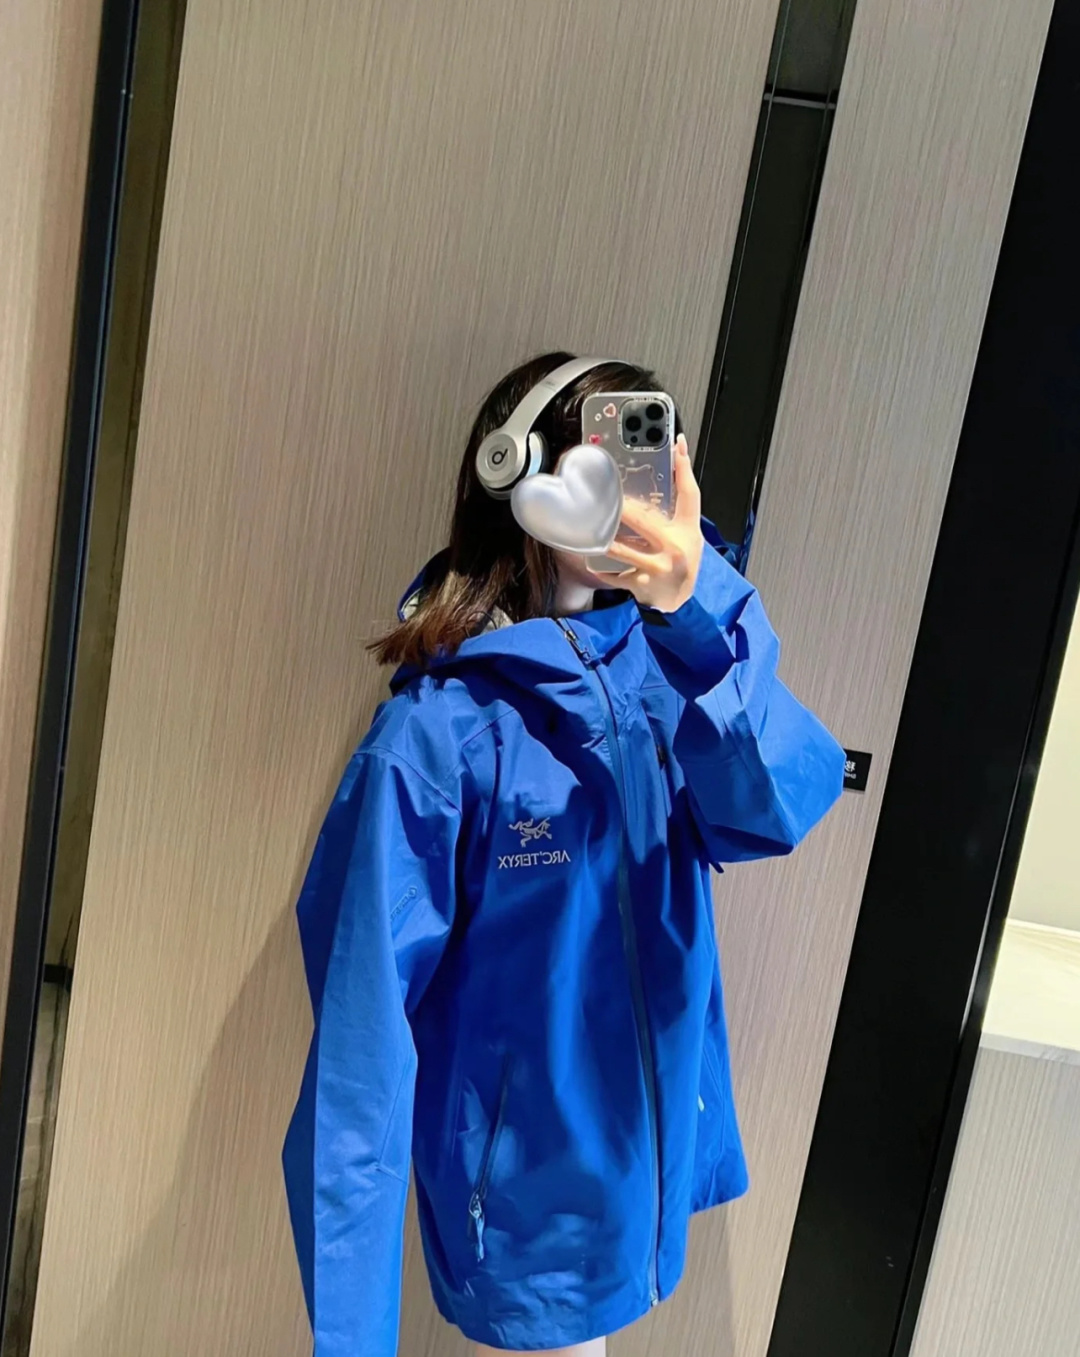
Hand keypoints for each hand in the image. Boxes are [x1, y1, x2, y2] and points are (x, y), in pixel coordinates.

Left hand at [591, 435, 703, 611]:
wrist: (680, 601)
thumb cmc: (681, 560)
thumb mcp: (688, 532)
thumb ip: (679, 503)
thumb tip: (675, 460)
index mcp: (687, 530)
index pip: (689, 495)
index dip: (684, 469)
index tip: (677, 445)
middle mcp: (673, 548)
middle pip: (641, 520)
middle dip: (619, 508)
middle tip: (600, 494)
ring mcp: (656, 568)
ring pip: (620, 548)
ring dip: (602, 539)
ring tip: (588, 527)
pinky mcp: (640, 584)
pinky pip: (613, 573)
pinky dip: (601, 568)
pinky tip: (591, 560)